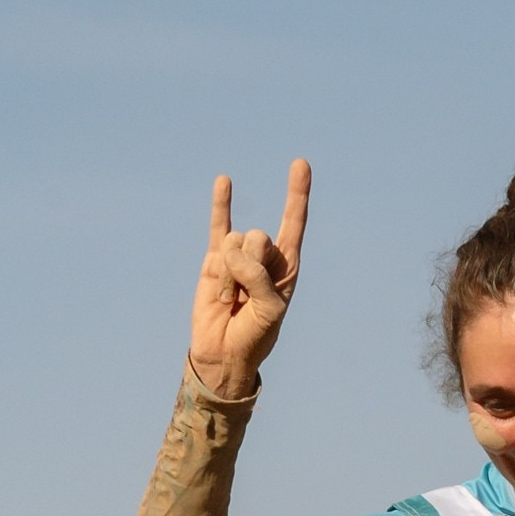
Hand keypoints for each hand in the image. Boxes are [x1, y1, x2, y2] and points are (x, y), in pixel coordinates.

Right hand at [188, 160, 310, 399]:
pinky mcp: (215, 259)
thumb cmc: (255, 335)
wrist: (223, 352)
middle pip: (258, 237)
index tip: (299, 164)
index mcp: (286, 267)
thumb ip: (258, 277)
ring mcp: (239, 255)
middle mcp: (265, 256)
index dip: (297, 194)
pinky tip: (224, 181)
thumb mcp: (268, 310)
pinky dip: (220, 203)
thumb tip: (234, 251)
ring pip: (233, 242)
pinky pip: (217, 225)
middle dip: (249, 267)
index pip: (294, 224)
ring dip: (228, 276)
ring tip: (229, 299)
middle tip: (245, 296)